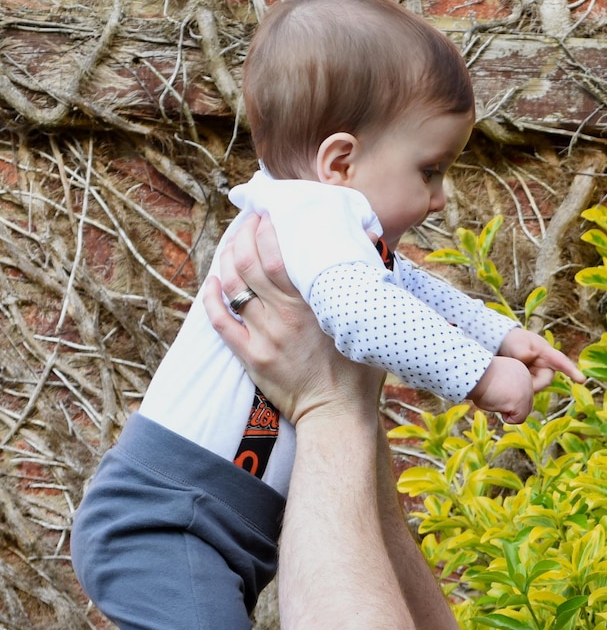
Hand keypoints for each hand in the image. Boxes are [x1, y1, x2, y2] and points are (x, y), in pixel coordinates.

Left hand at [203, 213, 382, 423]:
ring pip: (233, 287)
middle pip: (250, 264)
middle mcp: (284, 317)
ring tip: (230, 245)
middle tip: (247, 221)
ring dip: (226, 260)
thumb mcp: (369, 322)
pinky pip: (221, 321)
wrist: (338, 414)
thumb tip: (370, 241)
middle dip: (243, 235)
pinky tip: (212, 282)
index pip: (279, 256)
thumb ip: (366, 282)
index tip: (268, 214)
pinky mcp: (251, 357)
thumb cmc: (360, 371)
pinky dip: (211, 298)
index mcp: (312, 306)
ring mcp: (264, 337)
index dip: (266, 231)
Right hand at [468, 356, 536, 423]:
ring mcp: (526, 391)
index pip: (520, 392)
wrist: (473, 375)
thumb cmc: (478, 377)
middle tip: (493, 395)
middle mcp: (527, 379)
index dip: (505, 396)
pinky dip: (507, 418)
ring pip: (523, 412)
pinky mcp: (522, 402)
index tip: (493, 389)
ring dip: (507, 410)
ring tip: (494, 398)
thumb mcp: (496, 378)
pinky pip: (518, 419)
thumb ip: (507, 387)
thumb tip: (508, 403)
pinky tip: (497, 405)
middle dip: (508, 404)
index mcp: (520, 370)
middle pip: (525, 403)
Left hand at [498, 328, 583, 392]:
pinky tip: (514, 381)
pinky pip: (532, 388)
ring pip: (538, 386)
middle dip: (534, 383)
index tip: (582, 380)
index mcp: (546, 353)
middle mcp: (547, 365)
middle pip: (547, 380)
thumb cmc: (513, 341)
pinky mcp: (534, 381)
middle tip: (518, 380)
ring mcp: (541, 374)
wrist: (504, 346)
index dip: (572, 371)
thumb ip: (522, 351)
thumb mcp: (516, 343)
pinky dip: (523, 386)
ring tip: (514, 374)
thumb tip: (528, 358)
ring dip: (526, 383)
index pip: (561, 361)